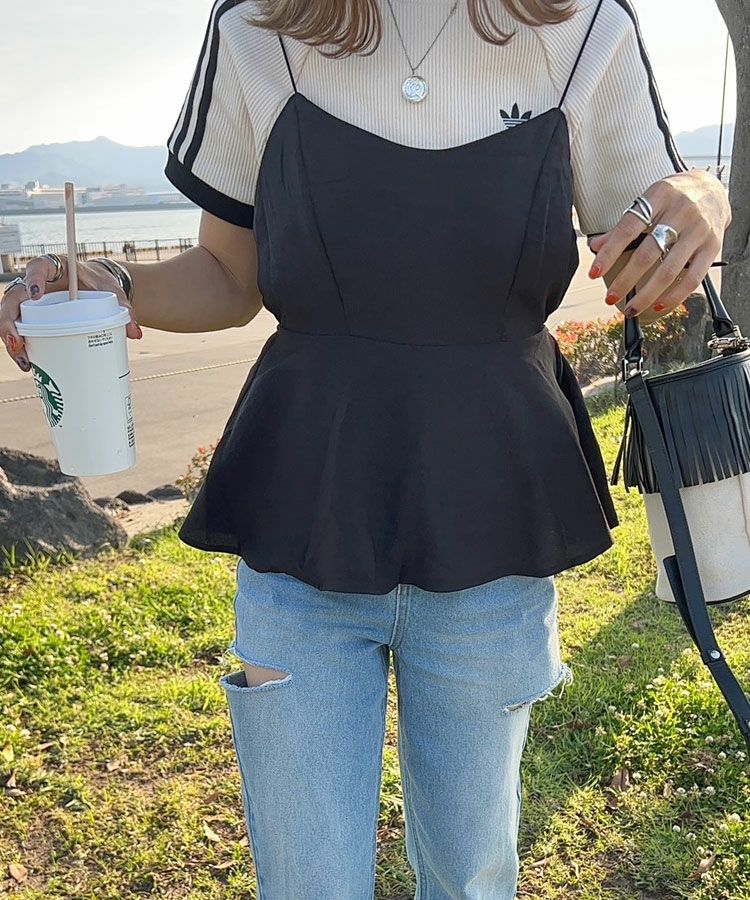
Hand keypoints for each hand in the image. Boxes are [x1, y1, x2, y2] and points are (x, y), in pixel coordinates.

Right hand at [1, 254, 142, 372]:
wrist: (96, 288)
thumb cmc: (100, 285)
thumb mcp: (112, 292)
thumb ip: (123, 309)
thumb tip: (135, 333)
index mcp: (54, 268)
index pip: (37, 267)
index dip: (33, 279)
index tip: (35, 294)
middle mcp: (34, 283)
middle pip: (12, 298)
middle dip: (10, 321)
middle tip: (18, 342)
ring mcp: (30, 302)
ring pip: (10, 317)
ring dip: (11, 340)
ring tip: (25, 361)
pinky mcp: (31, 317)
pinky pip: (19, 330)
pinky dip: (21, 347)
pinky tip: (28, 364)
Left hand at [587, 169, 730, 322]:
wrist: (713, 190)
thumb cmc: (675, 198)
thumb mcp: (649, 201)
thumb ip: (624, 224)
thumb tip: (596, 245)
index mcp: (659, 196)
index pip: (628, 229)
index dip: (609, 253)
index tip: (594, 273)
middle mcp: (681, 211)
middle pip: (647, 254)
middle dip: (625, 281)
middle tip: (610, 297)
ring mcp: (699, 230)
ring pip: (669, 270)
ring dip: (646, 295)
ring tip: (631, 308)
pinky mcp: (713, 246)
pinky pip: (693, 278)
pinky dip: (674, 297)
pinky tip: (658, 305)